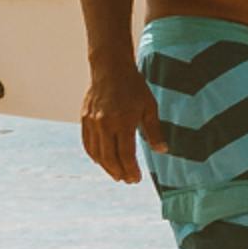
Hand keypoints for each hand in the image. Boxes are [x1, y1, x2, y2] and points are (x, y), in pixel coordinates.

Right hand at [77, 70, 149, 187]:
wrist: (110, 68)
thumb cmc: (134, 87)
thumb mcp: (149, 107)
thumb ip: (154, 131)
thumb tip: (162, 151)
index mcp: (123, 121)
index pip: (126, 154)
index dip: (131, 170)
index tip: (136, 179)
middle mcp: (105, 124)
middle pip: (110, 158)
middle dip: (119, 172)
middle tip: (128, 180)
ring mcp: (92, 122)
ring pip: (97, 153)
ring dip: (107, 167)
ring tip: (117, 174)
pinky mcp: (85, 119)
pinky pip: (88, 144)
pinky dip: (95, 156)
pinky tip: (103, 161)